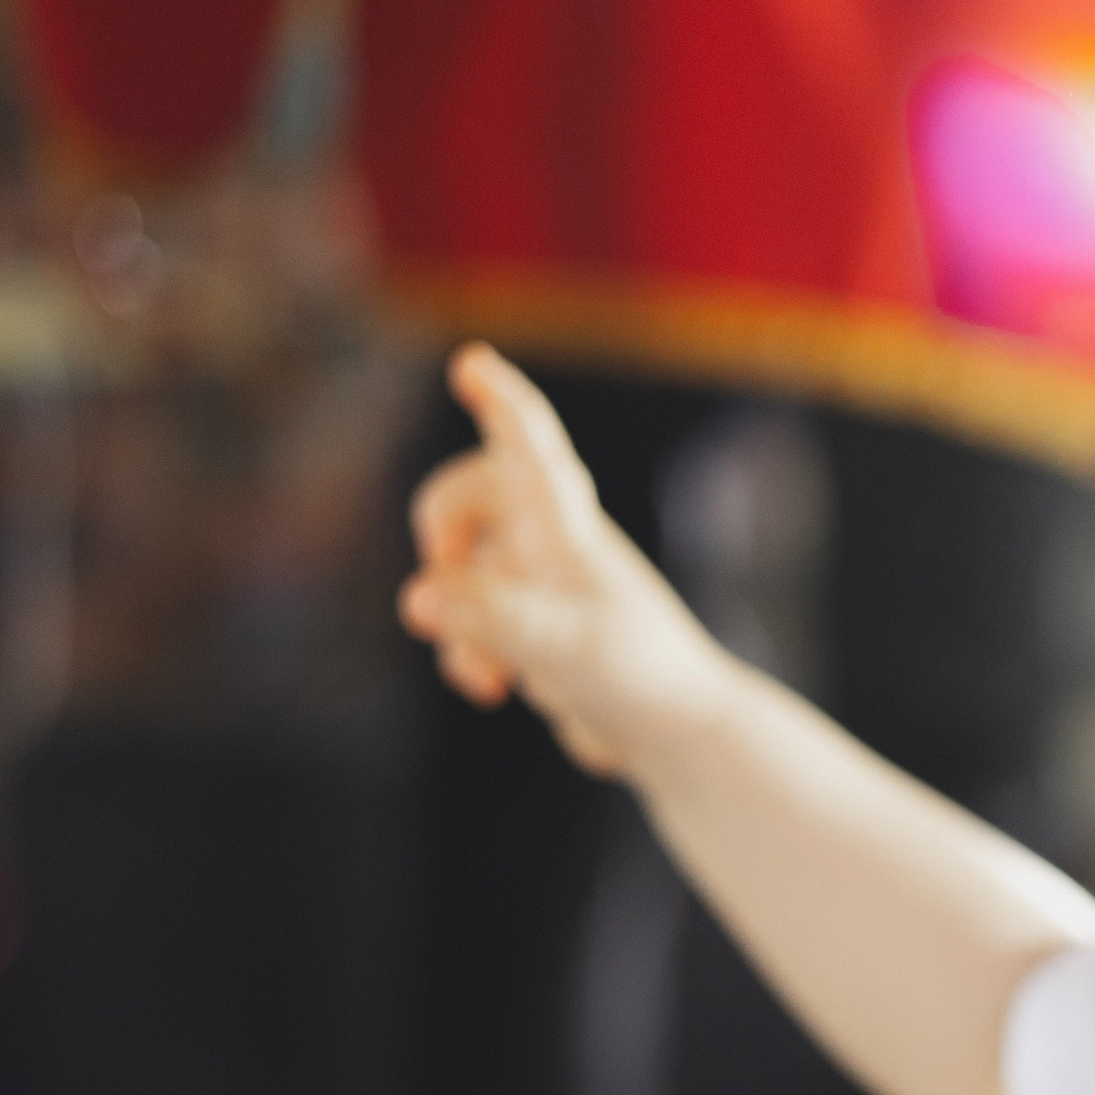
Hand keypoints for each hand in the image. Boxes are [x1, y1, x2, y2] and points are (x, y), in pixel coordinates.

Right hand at [397, 344, 723, 776]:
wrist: (677, 735)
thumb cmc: (638, 679)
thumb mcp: (561, 647)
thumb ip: (492, 618)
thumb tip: (418, 596)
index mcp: (568, 530)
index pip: (531, 447)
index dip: (502, 400)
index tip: (474, 359)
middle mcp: (554, 543)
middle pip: (469, 493)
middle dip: (439, 531)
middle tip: (439, 576)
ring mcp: (543, 584)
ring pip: (462, 566)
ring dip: (455, 614)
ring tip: (485, 674)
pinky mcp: (537, 626)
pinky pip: (474, 617)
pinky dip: (467, 649)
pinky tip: (492, 690)